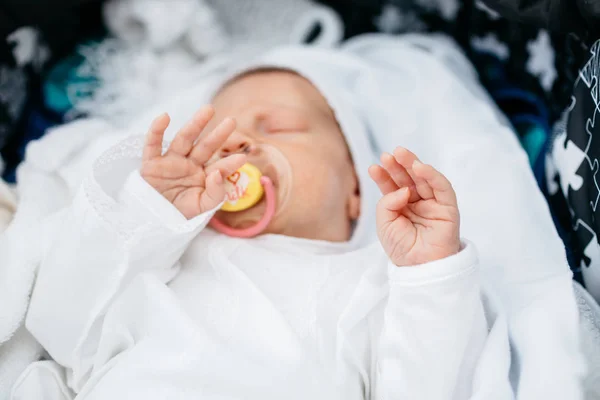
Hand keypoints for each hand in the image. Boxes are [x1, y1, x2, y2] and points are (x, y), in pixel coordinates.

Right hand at [140, 106, 245, 218]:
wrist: (152, 220)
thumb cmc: (179, 213)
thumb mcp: (202, 207)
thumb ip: (214, 194)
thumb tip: (217, 174)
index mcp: (203, 175)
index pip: (219, 167)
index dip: (230, 163)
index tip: (243, 157)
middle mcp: (189, 164)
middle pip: (205, 146)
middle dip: (218, 134)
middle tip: (232, 121)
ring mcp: (171, 161)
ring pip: (184, 139)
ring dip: (195, 124)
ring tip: (209, 110)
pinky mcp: (151, 163)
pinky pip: (153, 144)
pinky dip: (156, 130)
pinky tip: (165, 117)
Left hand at [369, 147, 459, 266]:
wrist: (419, 268)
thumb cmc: (401, 249)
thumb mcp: (384, 224)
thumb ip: (388, 202)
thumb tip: (403, 189)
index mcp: (402, 207)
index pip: (393, 186)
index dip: (384, 176)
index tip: (374, 167)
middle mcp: (418, 203)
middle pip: (408, 179)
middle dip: (398, 165)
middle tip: (388, 155)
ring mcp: (433, 204)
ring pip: (424, 179)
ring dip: (413, 164)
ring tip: (400, 154)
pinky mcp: (448, 208)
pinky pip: (442, 187)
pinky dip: (432, 175)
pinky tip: (420, 167)